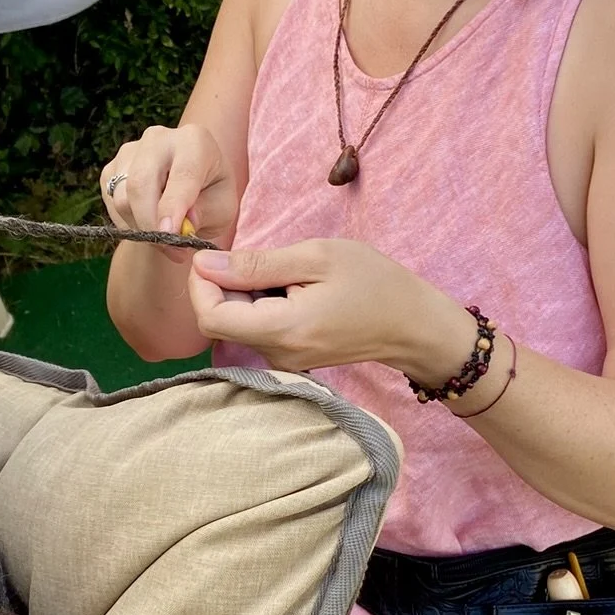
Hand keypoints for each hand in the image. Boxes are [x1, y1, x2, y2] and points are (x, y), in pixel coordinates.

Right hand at [100, 125, 238, 256]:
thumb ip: (206, 213)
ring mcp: (130, 150)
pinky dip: (128, 224)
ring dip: (142, 228)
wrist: (188, 189)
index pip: (182, 174)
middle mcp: (159, 138)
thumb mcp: (222, 208)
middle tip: (169, 249)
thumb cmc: (211, 196)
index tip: (169, 233)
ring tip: (165, 239)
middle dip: (150, 223)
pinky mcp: (112, 168)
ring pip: (122, 198)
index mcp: (195, 141)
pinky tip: (148, 225)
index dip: (173, 206)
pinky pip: (110, 204)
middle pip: (141, 183)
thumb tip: (183, 222)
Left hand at [186, 238, 478, 378]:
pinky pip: (258, 329)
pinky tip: (293, 288)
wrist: (414, 325)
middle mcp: (277, 354)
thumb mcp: (317, 257)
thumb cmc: (374, 283)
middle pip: (220, 321)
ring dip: (246, 292)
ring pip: (238, 323)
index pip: (210, 317)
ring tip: (287, 271)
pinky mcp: (291, 358)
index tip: (215, 253)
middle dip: (224, 284)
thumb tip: (205, 263)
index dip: (200, 284)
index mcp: (283, 330)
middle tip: (261, 255)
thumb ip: (257, 264)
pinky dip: (262, 304)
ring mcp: (284, 360)